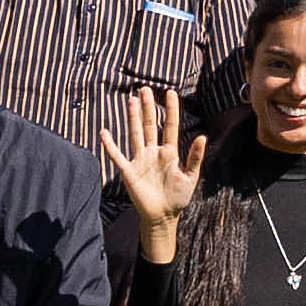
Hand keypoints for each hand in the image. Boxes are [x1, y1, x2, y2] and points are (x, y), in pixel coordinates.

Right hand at [102, 84, 203, 257]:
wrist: (163, 217)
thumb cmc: (178, 198)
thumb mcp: (190, 177)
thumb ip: (195, 157)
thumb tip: (202, 137)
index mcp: (170, 153)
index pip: (170, 127)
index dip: (170, 110)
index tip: (171, 93)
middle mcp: (153, 152)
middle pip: (150, 125)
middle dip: (148, 108)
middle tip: (145, 89)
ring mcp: (140, 160)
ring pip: (135, 134)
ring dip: (133, 118)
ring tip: (131, 101)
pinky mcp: (129, 172)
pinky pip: (117, 156)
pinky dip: (110, 145)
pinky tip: (104, 132)